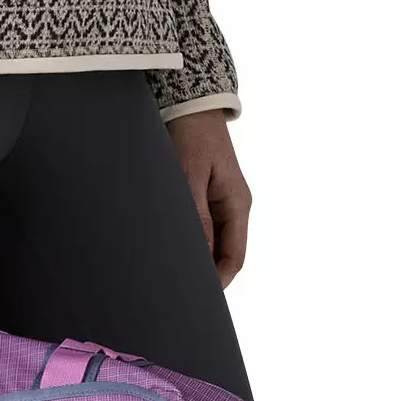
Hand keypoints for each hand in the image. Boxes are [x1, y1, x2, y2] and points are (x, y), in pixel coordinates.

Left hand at [168, 110, 251, 287]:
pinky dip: (183, 240)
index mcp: (237, 205)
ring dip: (191, 257)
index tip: (196, 298)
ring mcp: (216, 202)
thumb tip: (200, 254)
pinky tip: (164, 247)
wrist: (187, 102)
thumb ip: (196, 214)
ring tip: (166, 272)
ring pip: (208, 243)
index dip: (218, 282)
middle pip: (221, 254)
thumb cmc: (190, 133)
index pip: (234, 257)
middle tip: (174, 291)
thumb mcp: (191, 174)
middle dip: (202, 274)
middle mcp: (230, 207)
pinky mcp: (200, 196)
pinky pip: (196, 228)